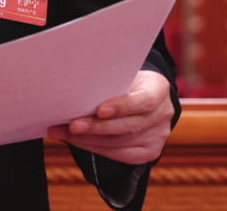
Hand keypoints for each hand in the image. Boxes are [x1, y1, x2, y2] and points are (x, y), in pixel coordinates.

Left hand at [47, 70, 172, 163]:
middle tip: (71, 125)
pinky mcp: (150, 152)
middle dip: (96, 127)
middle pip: (128, 126)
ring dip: (89, 140)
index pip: (143, 101)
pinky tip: (79, 142)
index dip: (121, 107)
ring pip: (121, 143)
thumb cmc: (128, 78)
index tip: (99, 110)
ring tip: (64, 132)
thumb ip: (109, 80)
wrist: (148, 94)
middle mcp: (162, 115)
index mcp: (158, 88)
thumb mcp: (124, 72)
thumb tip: (75, 84)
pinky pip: (121, 155)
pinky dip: (97, 148)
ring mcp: (158, 136)